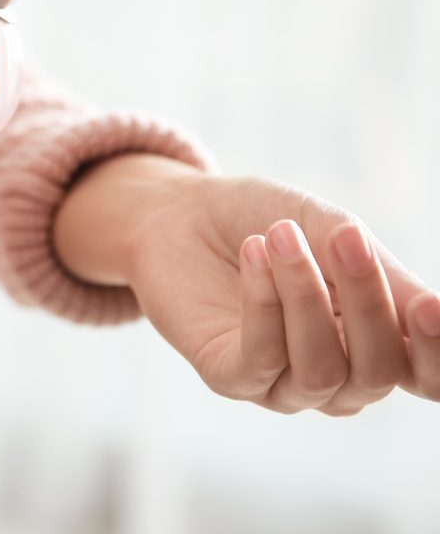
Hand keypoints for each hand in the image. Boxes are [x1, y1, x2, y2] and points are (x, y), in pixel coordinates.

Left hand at [54, 154, 439, 414]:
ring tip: (280, 233)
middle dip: (368, 302)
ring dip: (305, 295)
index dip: (436, 353)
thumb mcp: (332, 231)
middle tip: (346, 237)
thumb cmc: (266, 219)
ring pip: (320, 368)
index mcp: (372, 343)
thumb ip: (382, 275)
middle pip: (377, 372)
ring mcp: (280, 383)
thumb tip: (436, 310)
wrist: (182, 213)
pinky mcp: (229, 376)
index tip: (431, 307)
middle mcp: (333, 375)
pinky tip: (254, 252)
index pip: (425, 376)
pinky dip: (263, 302)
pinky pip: (261, 357)